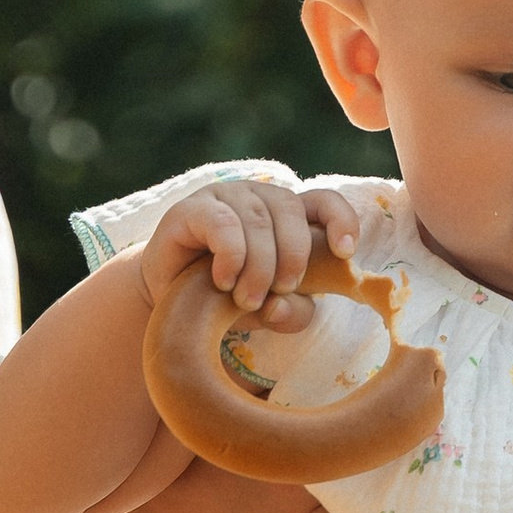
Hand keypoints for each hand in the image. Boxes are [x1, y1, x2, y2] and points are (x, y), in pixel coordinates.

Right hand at [138, 179, 354, 324]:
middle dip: (293, 256)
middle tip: (280, 292)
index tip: (344, 252)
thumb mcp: (267, 313)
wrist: (168, 304)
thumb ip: (290, 313)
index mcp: (285, 216)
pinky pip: (221, 221)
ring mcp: (222, 198)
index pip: (323, 200)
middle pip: (291, 209)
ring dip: (259, 264)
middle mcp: (257, 198)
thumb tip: (280, 307)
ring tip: (246, 300)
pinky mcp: (189, 210)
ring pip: (257, 218)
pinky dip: (230, 253)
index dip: (340, 219)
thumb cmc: (224, 302)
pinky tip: (223, 280)